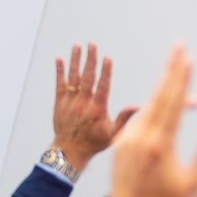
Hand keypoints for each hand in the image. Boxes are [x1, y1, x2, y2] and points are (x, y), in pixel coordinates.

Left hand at [53, 42, 136, 171]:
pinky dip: (59, 71)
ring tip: (77, 46)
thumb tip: (138, 107)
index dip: (105, 71)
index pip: (103, 85)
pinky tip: (60, 59)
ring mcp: (70, 102)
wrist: (70, 151)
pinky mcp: (59, 103)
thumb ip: (124, 118)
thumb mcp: (113, 134)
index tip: (107, 58)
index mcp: (98, 109)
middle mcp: (83, 103)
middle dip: (90, 58)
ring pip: (73, 77)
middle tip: (92, 44)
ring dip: (75, 60)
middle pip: (88, 76)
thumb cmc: (93, 144)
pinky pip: (59, 84)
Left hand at [89, 44, 196, 196]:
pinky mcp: (120, 142)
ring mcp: (128, 138)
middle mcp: (142, 137)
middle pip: (159, 95)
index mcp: (161, 145)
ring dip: (162, 87)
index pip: (174, 104)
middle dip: (170, 69)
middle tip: (178, 46)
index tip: (187, 59)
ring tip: (174, 67)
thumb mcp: (192, 183)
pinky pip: (139, 119)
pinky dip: (152, 107)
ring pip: (148, 105)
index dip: (181, 79)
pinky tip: (161, 97)